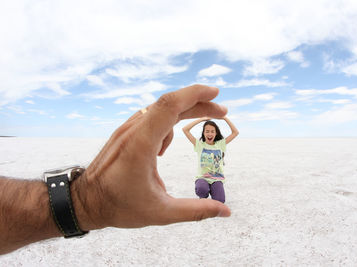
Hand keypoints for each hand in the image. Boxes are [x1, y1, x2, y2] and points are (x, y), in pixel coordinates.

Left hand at [73, 85, 230, 229]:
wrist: (84, 201)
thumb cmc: (119, 206)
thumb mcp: (161, 212)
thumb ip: (195, 211)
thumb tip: (225, 212)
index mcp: (141, 145)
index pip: (169, 106)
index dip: (194, 95)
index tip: (216, 94)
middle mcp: (133, 131)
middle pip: (170, 104)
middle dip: (199, 103)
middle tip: (222, 112)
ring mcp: (127, 129)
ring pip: (161, 110)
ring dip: (185, 113)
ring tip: (201, 131)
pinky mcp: (125, 133)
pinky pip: (151, 118)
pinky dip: (168, 123)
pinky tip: (166, 147)